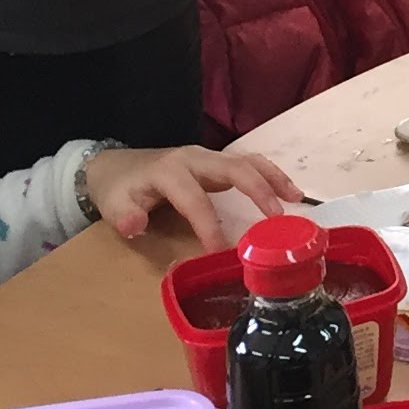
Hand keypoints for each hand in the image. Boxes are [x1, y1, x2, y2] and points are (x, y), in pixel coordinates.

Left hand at [83, 145, 304, 252]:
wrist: (116, 166)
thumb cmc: (119, 189)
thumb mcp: (112, 204)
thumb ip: (124, 216)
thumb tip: (136, 225)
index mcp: (169, 171)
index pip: (194, 199)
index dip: (209, 225)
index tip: (222, 251)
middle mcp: (194, 159)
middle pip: (234, 168)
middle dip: (258, 191)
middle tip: (277, 219)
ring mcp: (209, 158)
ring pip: (248, 162)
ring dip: (273, 179)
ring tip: (296, 200)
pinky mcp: (217, 163)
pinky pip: (250, 165)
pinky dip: (272, 176)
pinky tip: (291, 193)